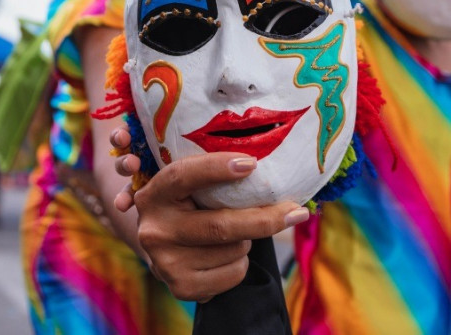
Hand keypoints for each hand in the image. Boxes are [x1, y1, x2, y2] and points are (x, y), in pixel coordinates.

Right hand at [109, 129, 308, 301]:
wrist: (160, 247)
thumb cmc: (187, 205)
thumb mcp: (188, 187)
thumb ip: (212, 177)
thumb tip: (271, 171)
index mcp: (155, 194)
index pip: (184, 176)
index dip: (216, 168)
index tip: (252, 163)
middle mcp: (155, 230)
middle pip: (220, 226)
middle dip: (265, 219)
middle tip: (296, 211)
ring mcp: (165, 263)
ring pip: (233, 251)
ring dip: (248, 242)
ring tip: (234, 234)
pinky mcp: (181, 287)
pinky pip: (233, 274)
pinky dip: (241, 264)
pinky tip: (225, 256)